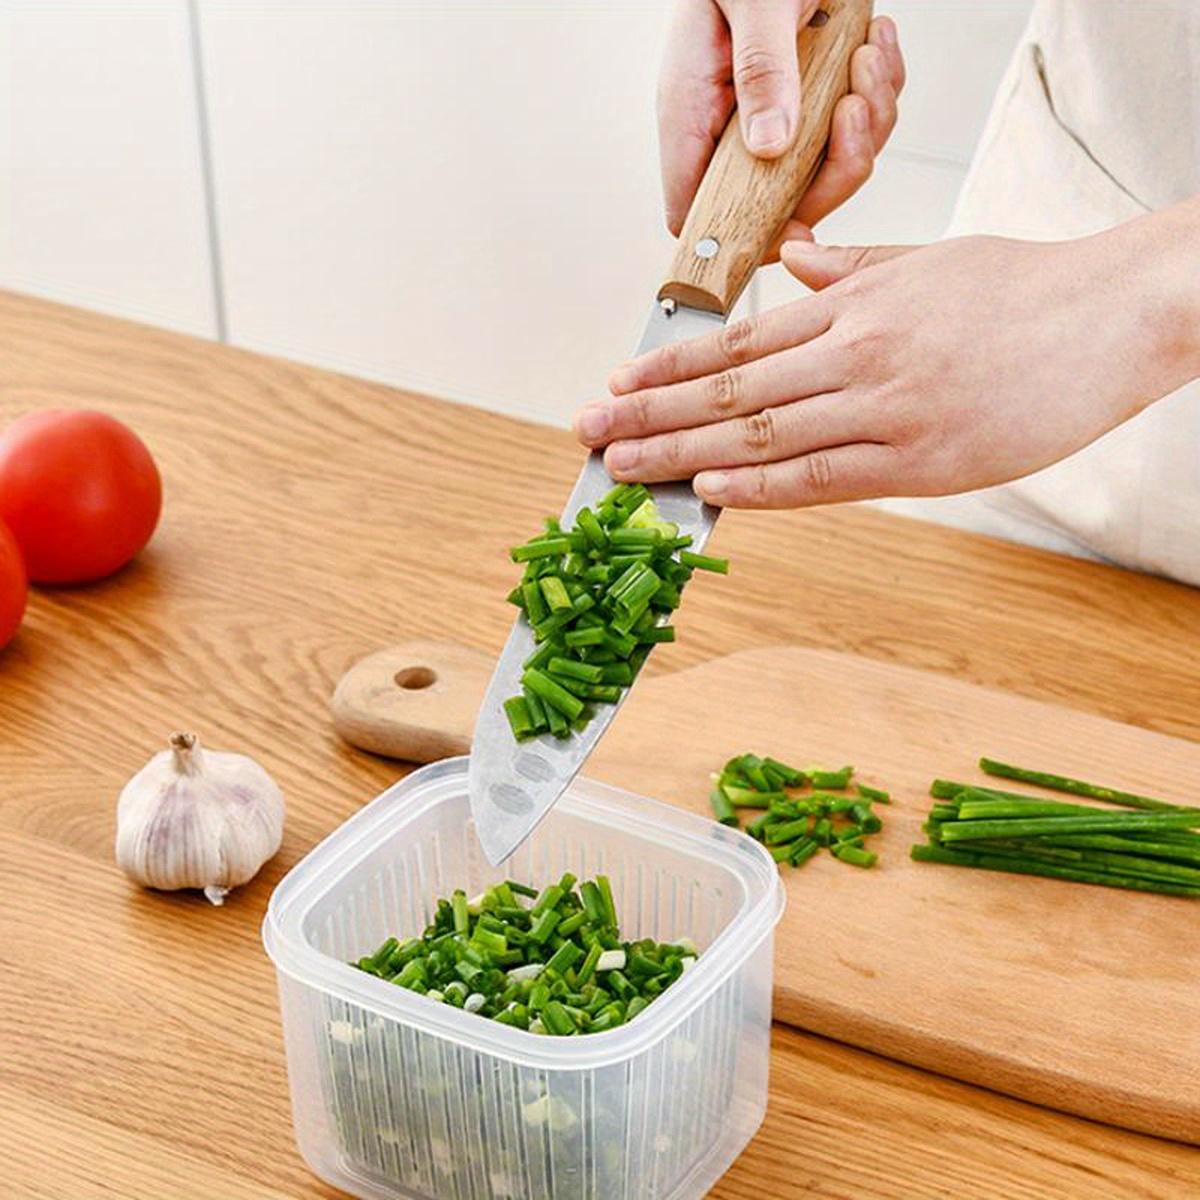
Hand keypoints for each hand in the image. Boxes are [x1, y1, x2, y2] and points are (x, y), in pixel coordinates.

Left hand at [574, 218, 1197, 507]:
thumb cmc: (1022, 288)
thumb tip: (793, 263)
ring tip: (625, 468)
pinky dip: (762, 488)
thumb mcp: (925, 260)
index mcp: (852, 306)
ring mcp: (885, 411)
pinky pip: (824, 479)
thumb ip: (850, 268)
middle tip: (590, 431)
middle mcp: (855, 356)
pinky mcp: (922, 463)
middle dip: (650, 413)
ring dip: (682, 455)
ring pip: (762, 436)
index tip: (618, 382)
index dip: (668, 367)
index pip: (737, 342)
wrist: (1113, 317)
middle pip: (731, 391)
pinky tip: (710, 492)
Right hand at [658, 0, 903, 240]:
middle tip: (851, 113)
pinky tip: (873, 46)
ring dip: (864, 125)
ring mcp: (772, 113)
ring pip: (825, 168)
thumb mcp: (755, 3)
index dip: (742, 235)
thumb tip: (770, 146)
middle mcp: (732, 124)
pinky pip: (852, 127)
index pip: (697, 212)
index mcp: (694, 111)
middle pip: (779, 202)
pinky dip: (877, 93)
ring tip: (865, 61)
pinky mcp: (810, 97)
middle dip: (832, 171)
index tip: (791, 224)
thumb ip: (761, 71)